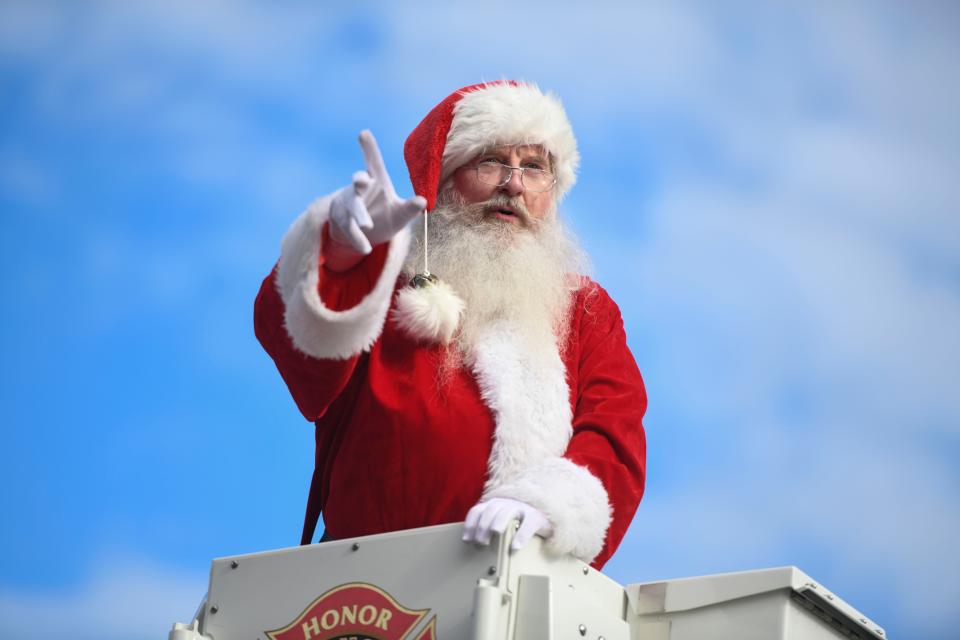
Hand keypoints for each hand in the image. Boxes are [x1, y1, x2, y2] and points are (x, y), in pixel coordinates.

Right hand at [329, 130, 426, 256]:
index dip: (369, 149)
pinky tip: (366, 249)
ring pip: (352, 208)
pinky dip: (358, 239)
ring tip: (367, 225)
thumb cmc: (384, 217)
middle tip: (362, 180)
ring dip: (359, 215)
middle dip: (359, 181)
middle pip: (358, 182)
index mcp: (375, 182)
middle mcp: (359, 189)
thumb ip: (410, 207)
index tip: (363, 133)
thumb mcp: (399, 214)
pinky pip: (350, 230)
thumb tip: (423, 200)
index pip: (373, 164)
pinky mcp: (342, 221)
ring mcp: (348, 204)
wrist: (363, 236)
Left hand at [463, 498, 553, 551]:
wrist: (546, 515)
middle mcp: (507, 503)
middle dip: (483, 526)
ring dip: (498, 524)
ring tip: (495, 536)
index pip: (478, 510)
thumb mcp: (501, 520)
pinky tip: (515, 547)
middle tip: (480, 542)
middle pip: (491, 510)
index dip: (471, 524)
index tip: (467, 540)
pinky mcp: (536, 517)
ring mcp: (522, 508)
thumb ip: (488, 526)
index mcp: (495, 504)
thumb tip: (471, 542)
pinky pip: (528, 525)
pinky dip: (521, 536)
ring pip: (507, 512)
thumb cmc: (518, 522)